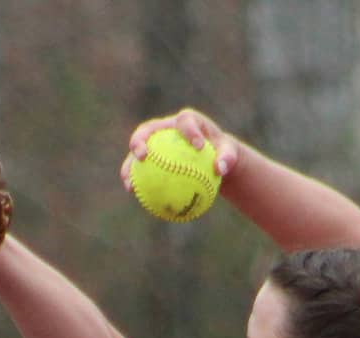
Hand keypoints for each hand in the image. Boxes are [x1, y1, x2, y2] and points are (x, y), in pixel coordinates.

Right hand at [121, 109, 238, 192]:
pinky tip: (134, 194)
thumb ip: (227, 158)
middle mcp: (167, 127)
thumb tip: (220, 169)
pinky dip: (136, 180)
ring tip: (129, 182)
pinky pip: (141, 169)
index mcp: (188, 120)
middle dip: (140, 140)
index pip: (186, 120)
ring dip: (129, 165)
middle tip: (143, 156)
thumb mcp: (230, 154)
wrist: (211, 159)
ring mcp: (156, 141)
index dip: (189, 130)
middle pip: (148, 129)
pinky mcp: (152, 156)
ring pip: (138, 150)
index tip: (198, 145)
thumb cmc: (221, 153)